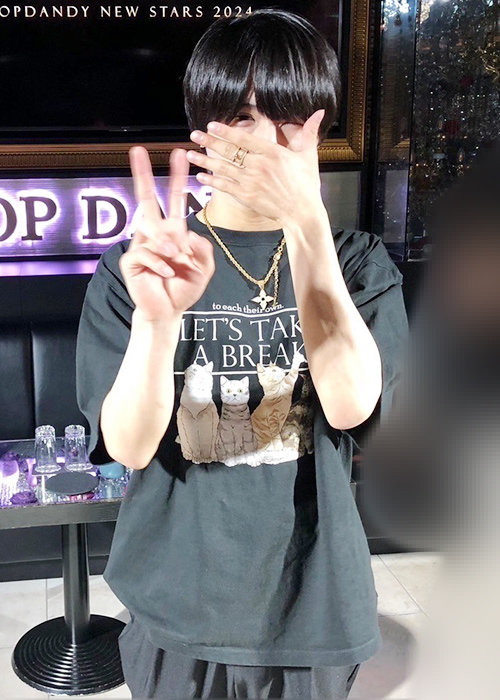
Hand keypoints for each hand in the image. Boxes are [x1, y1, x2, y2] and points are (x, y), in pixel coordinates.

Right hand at [119, 147, 214, 322]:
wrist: (168, 312)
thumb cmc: (183, 289)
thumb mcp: (204, 269)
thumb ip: (204, 250)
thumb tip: (188, 235)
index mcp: (173, 232)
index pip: (174, 200)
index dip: (177, 178)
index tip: (179, 154)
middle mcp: (155, 234)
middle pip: (146, 199)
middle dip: (142, 174)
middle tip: (137, 150)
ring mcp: (141, 246)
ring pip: (150, 230)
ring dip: (167, 245)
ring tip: (177, 260)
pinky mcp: (131, 260)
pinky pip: (145, 253)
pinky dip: (159, 263)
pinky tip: (166, 272)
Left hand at [186, 110, 324, 227]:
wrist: (302, 213)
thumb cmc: (306, 185)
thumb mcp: (308, 156)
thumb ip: (308, 133)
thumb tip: (319, 112)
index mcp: (273, 153)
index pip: (244, 138)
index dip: (226, 131)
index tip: (212, 125)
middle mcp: (259, 166)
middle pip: (230, 151)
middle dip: (209, 142)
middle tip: (194, 134)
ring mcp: (252, 182)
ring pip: (224, 169)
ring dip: (205, 161)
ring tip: (189, 154)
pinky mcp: (247, 197)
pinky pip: (226, 187)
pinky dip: (212, 182)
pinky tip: (200, 177)